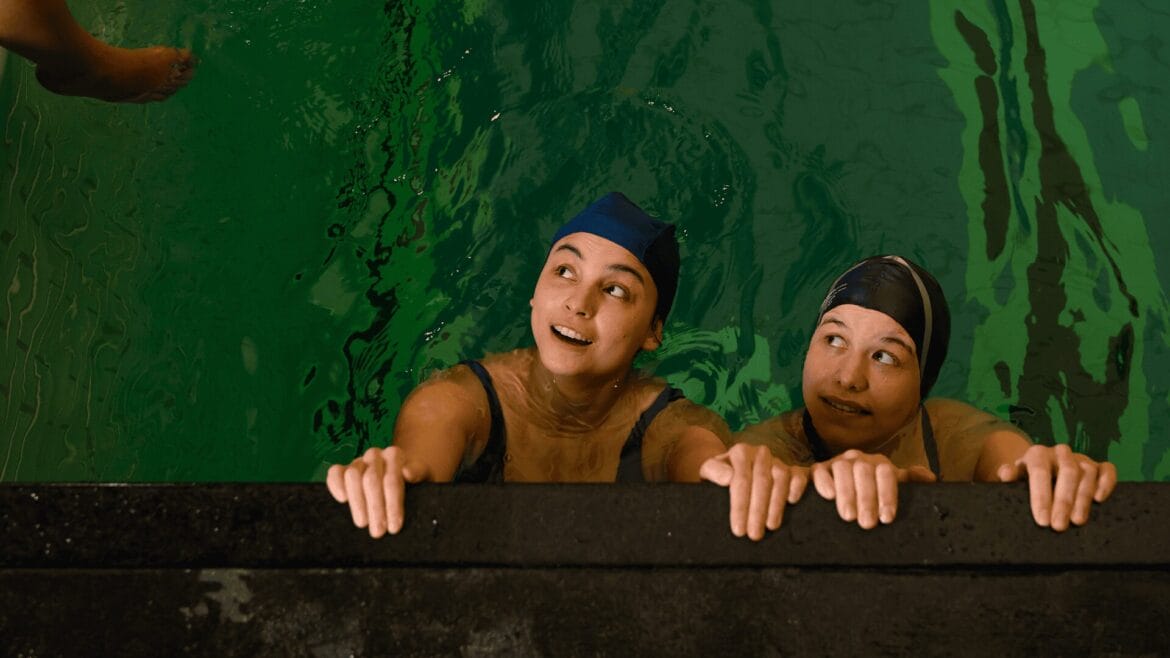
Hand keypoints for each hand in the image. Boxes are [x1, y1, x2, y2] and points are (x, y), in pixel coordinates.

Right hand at [325, 446, 431, 537]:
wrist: (403, 475)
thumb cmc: (414, 481)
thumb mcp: (423, 476)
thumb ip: (418, 472)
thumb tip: (408, 473)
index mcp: (394, 455)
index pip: (392, 480)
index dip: (392, 505)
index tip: (394, 527)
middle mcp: (375, 455)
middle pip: (371, 480)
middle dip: (375, 508)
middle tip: (378, 532)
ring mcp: (358, 461)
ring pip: (352, 476)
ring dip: (357, 502)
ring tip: (363, 523)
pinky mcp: (343, 469)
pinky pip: (334, 473)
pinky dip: (336, 486)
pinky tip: (343, 500)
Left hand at [700, 443, 808, 540]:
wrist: (732, 469)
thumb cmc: (720, 475)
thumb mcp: (709, 471)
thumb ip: (713, 471)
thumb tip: (727, 478)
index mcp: (740, 452)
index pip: (740, 480)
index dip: (740, 507)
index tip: (738, 529)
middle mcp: (760, 453)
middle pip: (761, 481)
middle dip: (758, 511)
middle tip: (754, 535)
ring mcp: (778, 460)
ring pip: (780, 479)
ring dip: (776, 504)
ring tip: (771, 526)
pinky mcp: (792, 468)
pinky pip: (799, 475)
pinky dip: (797, 487)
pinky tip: (792, 502)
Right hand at [810, 449, 935, 528]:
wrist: (843, 485)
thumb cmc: (872, 491)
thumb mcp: (892, 486)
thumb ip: (909, 480)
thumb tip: (930, 478)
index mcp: (879, 463)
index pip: (886, 473)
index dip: (887, 495)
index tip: (887, 518)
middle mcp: (859, 459)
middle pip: (864, 471)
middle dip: (867, 498)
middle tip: (867, 524)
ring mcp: (838, 462)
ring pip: (842, 469)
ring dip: (846, 493)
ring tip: (848, 516)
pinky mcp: (819, 469)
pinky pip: (819, 470)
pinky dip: (823, 482)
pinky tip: (828, 496)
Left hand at [997, 443, 1116, 530]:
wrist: (1041, 470)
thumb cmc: (1026, 479)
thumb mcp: (1014, 477)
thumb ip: (1008, 474)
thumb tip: (1005, 474)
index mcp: (1037, 454)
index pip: (1040, 472)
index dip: (1041, 497)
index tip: (1042, 520)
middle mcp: (1060, 453)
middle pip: (1067, 473)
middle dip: (1063, 501)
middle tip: (1058, 526)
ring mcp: (1081, 458)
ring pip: (1087, 473)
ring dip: (1083, 498)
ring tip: (1077, 521)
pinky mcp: (1098, 465)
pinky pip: (1107, 470)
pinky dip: (1107, 482)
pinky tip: (1100, 499)